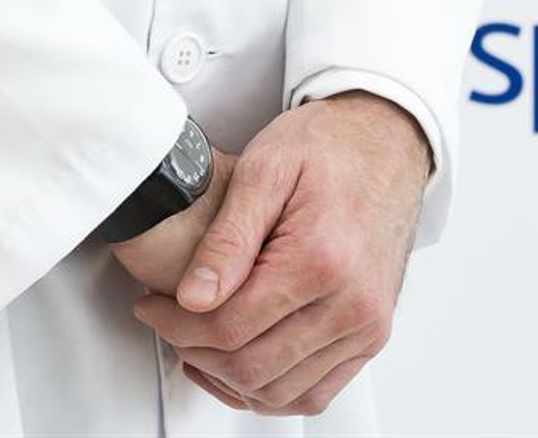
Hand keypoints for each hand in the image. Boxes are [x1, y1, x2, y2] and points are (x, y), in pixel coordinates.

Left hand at [124, 92, 429, 416]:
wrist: (385, 143)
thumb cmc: (328, 146)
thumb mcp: (264, 167)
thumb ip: (227, 236)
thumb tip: (193, 296)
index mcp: (321, 260)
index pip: (231, 326)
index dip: (177, 325)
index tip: (152, 306)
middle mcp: (351, 305)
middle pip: (252, 367)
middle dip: (195, 351)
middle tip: (167, 321)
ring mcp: (365, 328)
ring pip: (280, 393)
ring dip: (227, 378)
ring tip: (196, 341)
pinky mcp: (370, 338)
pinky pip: (314, 394)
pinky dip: (269, 391)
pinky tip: (239, 363)